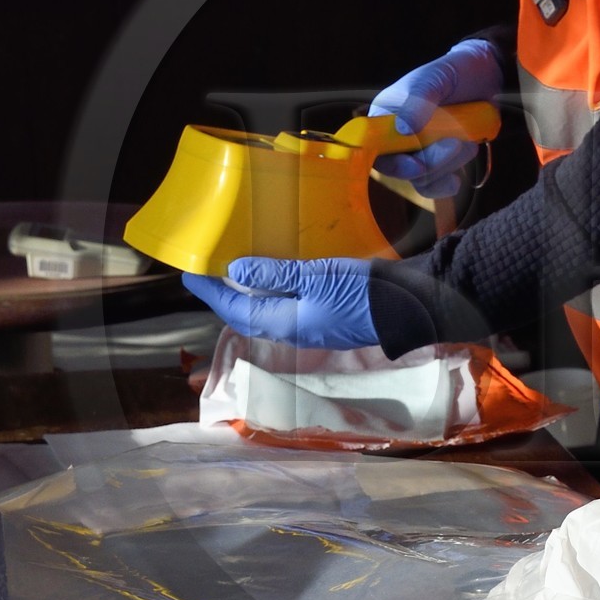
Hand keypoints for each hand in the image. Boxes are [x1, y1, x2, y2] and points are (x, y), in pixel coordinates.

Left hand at [182, 256, 375, 349]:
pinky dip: (272, 290)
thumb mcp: (315, 276)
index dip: (211, 293)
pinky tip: (274, 273)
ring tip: (235, 269)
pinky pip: (287, 305)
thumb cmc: (362, 293)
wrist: (408, 307)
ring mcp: (310, 325)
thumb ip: (275, 274)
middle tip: (209, 271)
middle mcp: (293, 330)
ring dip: (249, 292)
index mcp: (285, 324)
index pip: (235, 310)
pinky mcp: (325, 316)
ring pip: (268, 310)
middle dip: (226, 295)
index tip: (190, 274)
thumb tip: (235, 271)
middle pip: (248, 314)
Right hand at [370, 38, 503, 197]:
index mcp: (386, 115)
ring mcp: (417, 152)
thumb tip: (402, 129)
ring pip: (423, 178)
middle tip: (456, 143)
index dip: (392, 162)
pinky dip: (447, 184)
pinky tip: (457, 178)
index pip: (374, 147)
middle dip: (432, 162)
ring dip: (448, 165)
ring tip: (468, 141)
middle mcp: (397, 137)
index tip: (416, 164)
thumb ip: (417, 102)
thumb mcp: (433, 80)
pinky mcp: (438, 162)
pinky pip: (435, 184)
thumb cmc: (452, 72)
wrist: (483, 77)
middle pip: (402, 169)